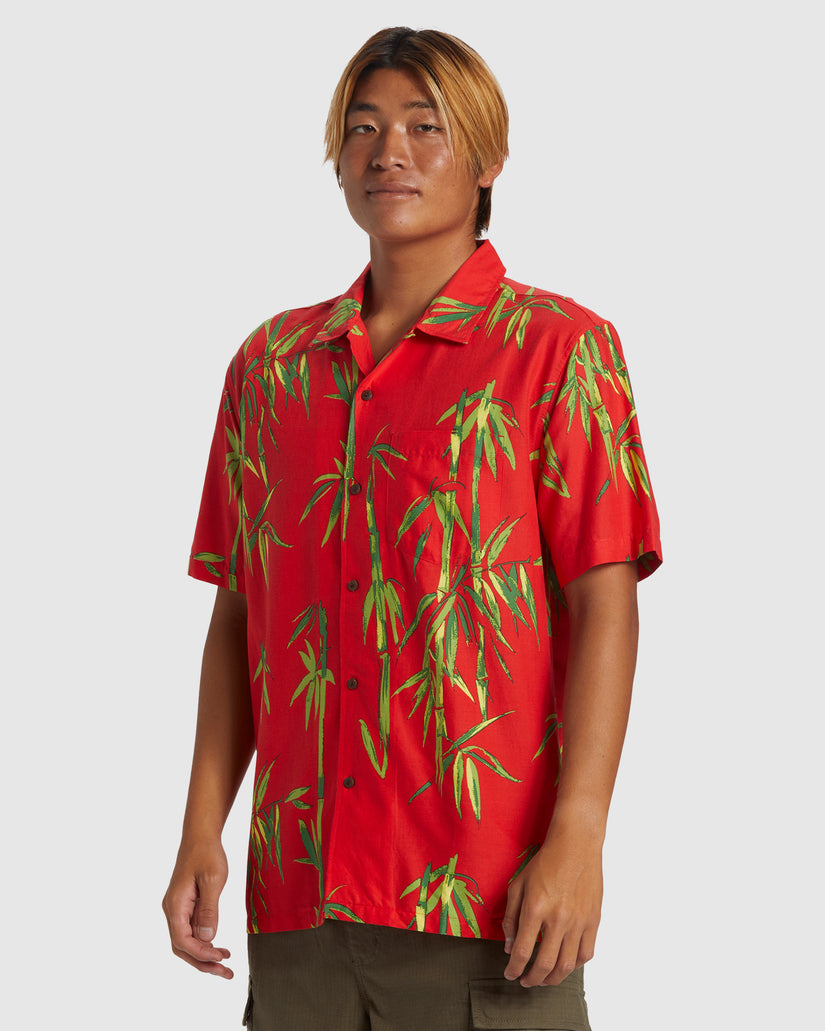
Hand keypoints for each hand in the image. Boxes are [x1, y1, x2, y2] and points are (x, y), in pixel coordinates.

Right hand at [162, 839, 233, 977]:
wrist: (201, 835)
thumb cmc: (207, 853)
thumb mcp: (212, 879)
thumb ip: (209, 909)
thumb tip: (208, 938)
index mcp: (175, 905)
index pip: (182, 940)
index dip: (201, 953)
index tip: (221, 957)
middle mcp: (172, 910)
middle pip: (182, 947)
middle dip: (202, 963)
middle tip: (226, 973)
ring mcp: (178, 909)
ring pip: (186, 941)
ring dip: (204, 955)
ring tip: (225, 965)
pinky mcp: (186, 906)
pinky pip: (192, 931)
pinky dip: (204, 942)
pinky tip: (219, 947)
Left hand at [502, 824, 602, 986]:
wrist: (575, 846)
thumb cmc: (545, 863)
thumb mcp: (518, 885)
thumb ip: (511, 917)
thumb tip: (510, 947)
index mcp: (535, 909)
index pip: (522, 952)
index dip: (514, 969)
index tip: (510, 974)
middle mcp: (558, 919)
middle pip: (544, 965)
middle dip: (532, 980)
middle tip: (525, 982)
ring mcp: (578, 921)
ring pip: (567, 965)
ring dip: (553, 978)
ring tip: (544, 979)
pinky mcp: (593, 921)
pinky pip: (586, 954)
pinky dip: (575, 965)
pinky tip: (565, 964)